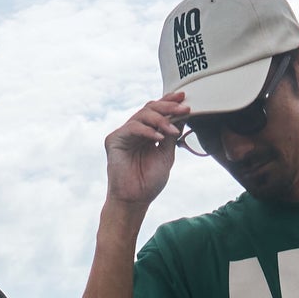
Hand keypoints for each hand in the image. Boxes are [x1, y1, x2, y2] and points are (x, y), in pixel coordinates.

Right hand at [104, 94, 189, 216]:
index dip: (169, 102)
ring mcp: (124, 134)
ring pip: (142, 115)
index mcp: (147, 133)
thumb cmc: (149, 182)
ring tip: (172, 130)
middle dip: (168, 107)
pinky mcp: (114, 139)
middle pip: (150, 108)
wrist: (135, 200)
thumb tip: (183, 115)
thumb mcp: (166, 154)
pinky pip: (132, 127)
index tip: (184, 98)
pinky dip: (147, 130)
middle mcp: (135, 131)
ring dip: (160, 119)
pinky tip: (159, 137)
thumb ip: (172, 134)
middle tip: (184, 108)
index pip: (157, 111)